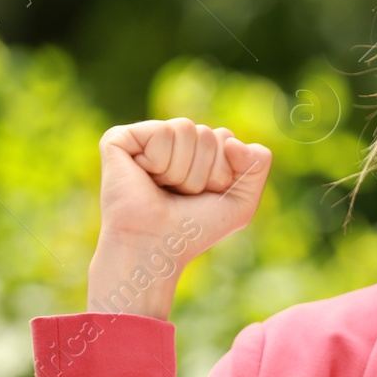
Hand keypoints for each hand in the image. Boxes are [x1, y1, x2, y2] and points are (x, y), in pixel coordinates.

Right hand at [88, 118, 271, 318]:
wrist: (157, 247)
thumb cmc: (194, 229)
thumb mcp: (242, 201)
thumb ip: (258, 164)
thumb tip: (230, 140)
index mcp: (196, 151)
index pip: (226, 138)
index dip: (222, 173)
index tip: (203, 196)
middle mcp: (171, 141)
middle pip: (208, 133)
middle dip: (203, 172)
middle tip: (181, 195)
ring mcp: (145, 137)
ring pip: (186, 129)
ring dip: (182, 170)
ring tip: (164, 188)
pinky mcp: (119, 139)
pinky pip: (162, 132)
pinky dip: (160, 161)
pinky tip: (145, 176)